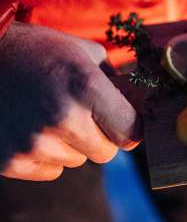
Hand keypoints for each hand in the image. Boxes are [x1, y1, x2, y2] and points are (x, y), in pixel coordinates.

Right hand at [0, 22, 141, 180]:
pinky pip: (50, 170)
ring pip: (76, 161)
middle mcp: (63, 118)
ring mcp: (34, 143)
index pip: (131, 132)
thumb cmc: (39, 50)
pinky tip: (32, 128)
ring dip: (71, 145)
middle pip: (106, 153)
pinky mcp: (10, 161)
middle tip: (82, 114)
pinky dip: (46, 156)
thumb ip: (114, 80)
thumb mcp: (85, 52)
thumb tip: (138, 104)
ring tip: (49, 115)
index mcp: (87, 88)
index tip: (123, 121)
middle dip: (101, 136)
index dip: (130, 128)